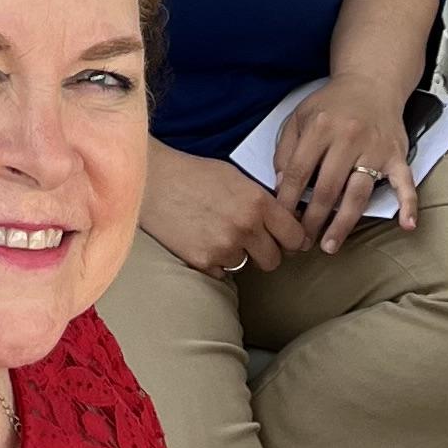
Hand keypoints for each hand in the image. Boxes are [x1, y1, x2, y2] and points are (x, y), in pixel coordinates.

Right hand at [140, 140, 310, 277]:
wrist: (152, 182)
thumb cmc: (194, 174)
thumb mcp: (236, 178)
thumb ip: (262, 201)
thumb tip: (285, 221)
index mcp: (258, 202)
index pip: (294, 236)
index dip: (292, 240)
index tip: (288, 242)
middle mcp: (245, 227)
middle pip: (274, 260)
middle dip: (265, 252)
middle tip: (251, 240)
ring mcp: (224, 247)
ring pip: (246, 266)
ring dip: (237, 255)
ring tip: (218, 234)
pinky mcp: (203, 261)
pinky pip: (221, 273)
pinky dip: (215, 262)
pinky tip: (203, 241)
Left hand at [273, 77, 418, 250]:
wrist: (372, 82)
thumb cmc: (333, 104)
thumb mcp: (300, 116)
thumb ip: (286, 149)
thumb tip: (280, 185)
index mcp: (320, 127)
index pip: (298, 172)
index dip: (287, 200)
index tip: (281, 221)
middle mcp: (348, 137)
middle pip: (327, 188)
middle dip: (312, 220)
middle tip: (302, 243)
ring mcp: (375, 148)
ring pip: (358, 193)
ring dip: (343, 223)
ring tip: (330, 245)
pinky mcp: (396, 154)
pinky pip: (405, 182)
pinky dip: (408, 204)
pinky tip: (406, 225)